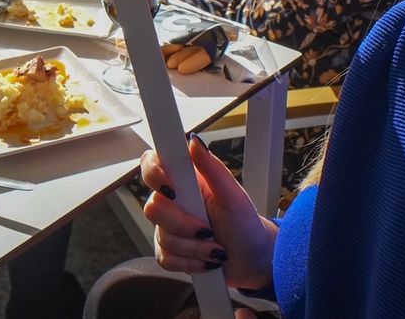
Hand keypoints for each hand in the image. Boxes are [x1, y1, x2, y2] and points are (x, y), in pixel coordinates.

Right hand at [140, 136, 277, 290]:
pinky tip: (206, 259)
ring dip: (193, 248)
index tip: (172, 189)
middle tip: (207, 229)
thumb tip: (194, 141)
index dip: (154, 174)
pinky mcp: (170, 252)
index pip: (151, 164)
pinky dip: (190, 262)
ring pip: (162, 237)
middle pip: (153, 208)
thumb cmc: (244, 223)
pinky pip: (164, 258)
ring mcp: (168, 227)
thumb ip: (212, 167)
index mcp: (185, 180)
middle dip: (183, 224)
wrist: (252, 259)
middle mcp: (173, 201)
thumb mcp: (233, 194)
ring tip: (215, 248)